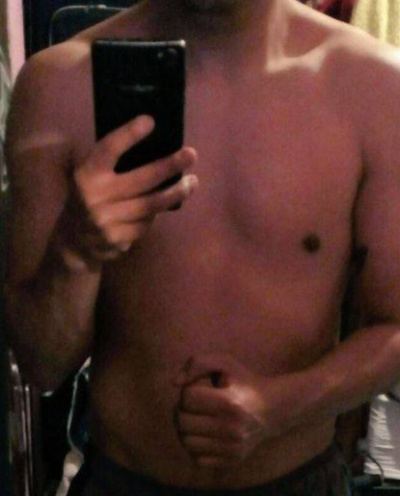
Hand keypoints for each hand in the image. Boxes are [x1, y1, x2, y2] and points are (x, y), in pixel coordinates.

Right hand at [56, 115, 197, 267]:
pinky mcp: (117, 239)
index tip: (150, 121)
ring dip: (175, 193)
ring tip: (192, 182)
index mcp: (86, 175)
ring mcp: (106, 221)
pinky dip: (156, 215)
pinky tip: (165, 205)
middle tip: (191, 155)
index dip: (128, 135)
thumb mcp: (89, 176)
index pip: (108, 150)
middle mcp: (95, 197)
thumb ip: (109, 162)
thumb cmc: (88, 197)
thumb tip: (150, 141)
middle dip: (169, 166)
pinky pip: (145, 224)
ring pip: (150, 205)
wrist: (73, 239)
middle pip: (141, 179)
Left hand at [173, 353, 273, 467]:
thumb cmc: (243, 381)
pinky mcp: (232, 460)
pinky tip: (205, 434)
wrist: (272, 408)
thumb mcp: (225, 362)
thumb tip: (174, 383)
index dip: (188, 390)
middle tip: (193, 405)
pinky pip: (197, 458)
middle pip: (182, 422)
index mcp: (230, 402)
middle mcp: (233, 428)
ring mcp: (233, 447)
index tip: (199, 389)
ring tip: (196, 419)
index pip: (187, 398)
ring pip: (186, 442)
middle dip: (182, 410)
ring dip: (185, 429)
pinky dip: (196, 446)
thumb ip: (198, 363)